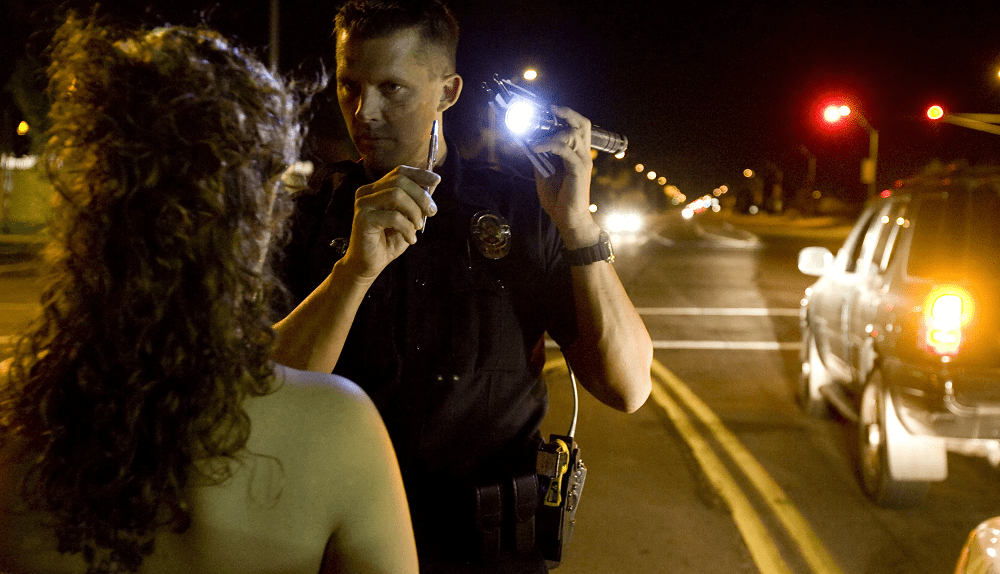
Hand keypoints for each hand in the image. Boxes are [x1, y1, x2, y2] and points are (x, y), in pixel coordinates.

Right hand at [340, 165, 439, 281]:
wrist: (369, 264)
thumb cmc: (388, 241)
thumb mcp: (409, 218)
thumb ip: (417, 200)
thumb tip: (433, 181)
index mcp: (377, 188)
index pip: (399, 172)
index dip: (419, 174)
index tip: (437, 180)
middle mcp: (367, 192)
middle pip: (399, 180)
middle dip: (420, 195)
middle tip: (432, 212)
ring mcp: (363, 204)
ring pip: (395, 195)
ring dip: (414, 211)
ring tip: (418, 227)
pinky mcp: (362, 219)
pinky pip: (392, 217)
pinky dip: (406, 228)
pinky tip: (410, 239)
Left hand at [528, 105, 599, 247]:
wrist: (569, 219)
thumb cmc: (559, 198)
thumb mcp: (544, 174)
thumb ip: (539, 158)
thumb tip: (526, 142)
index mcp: (577, 153)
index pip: (576, 126)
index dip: (565, 115)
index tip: (548, 109)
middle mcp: (583, 154)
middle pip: (583, 124)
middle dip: (568, 113)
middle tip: (551, 108)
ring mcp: (582, 161)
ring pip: (573, 135)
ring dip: (551, 132)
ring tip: (534, 138)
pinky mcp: (579, 170)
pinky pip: (564, 151)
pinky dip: (548, 145)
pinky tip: (534, 148)